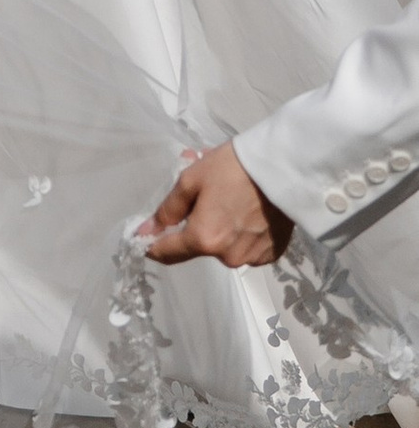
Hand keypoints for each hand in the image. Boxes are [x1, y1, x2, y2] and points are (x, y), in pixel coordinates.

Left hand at [141, 140, 292, 267]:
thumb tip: (148, 230)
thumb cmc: (233, 168)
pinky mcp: (271, 255)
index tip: (143, 237)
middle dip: (197, 224)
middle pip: (200, 245)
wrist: (284, 169)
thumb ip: (168, 209)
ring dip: (222, 230)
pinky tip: (251, 213)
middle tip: (206, 195)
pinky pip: (246, 248)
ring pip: (224, 247)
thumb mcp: (191, 179)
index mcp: (204, 239)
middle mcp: (227, 257)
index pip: (168, 253)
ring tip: (233, 200)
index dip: (152, 245)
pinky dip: (243, 235)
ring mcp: (251, 259)